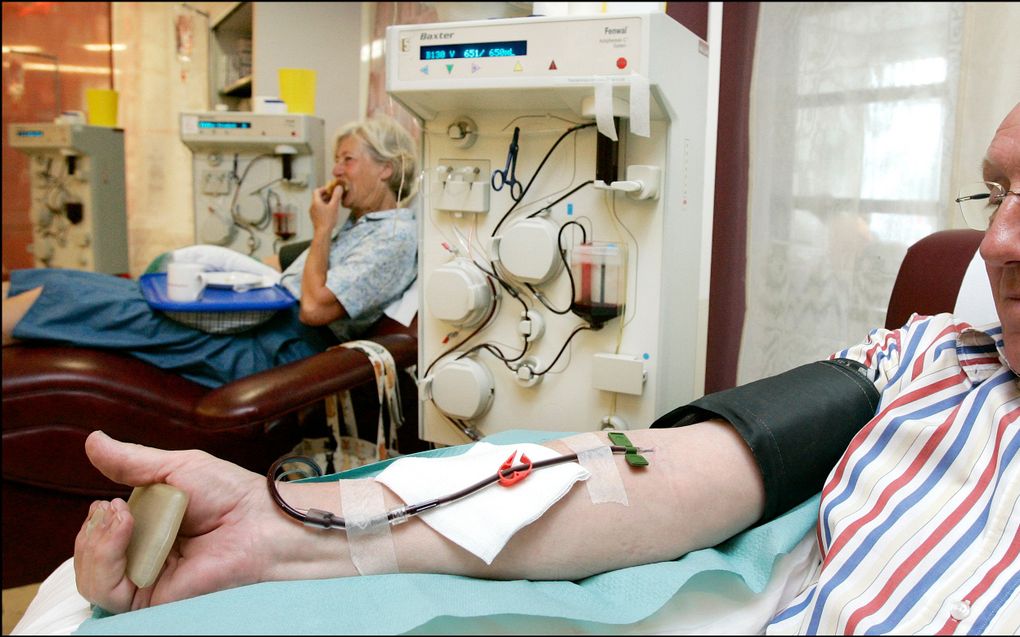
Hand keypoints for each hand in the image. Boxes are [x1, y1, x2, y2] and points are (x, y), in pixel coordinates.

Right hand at [73, 431, 284, 612]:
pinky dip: (105, 556)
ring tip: (119, 515)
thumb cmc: (230, 494)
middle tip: (113, 507)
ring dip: (94, 541)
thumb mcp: (175, 469)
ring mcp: (146, 580)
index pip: (100, 536)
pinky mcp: (152, 599)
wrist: (259, 520)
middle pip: (89, 557)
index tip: (108, 501)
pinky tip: (124, 528)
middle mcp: (144, 558)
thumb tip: (93, 441)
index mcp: (148, 530)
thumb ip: (132, 462)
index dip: (95, 521)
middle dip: (91, 530)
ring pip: (90, 577)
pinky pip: (108, 590)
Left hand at [309, 181, 343, 235]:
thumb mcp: (334, 206)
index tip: (330, 190)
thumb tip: (339, 187)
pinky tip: (330, 211)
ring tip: (333, 203)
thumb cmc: (328, 220)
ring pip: (318, 203)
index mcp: (316, 202)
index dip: (324, 188)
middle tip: (334, 196)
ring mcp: (313, 212)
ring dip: (325, 201)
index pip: (317, 190)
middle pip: (318, 197)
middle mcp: (312, 206)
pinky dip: (324, 207)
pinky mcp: (315, 217)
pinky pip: (318, 209)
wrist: (323, 232)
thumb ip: (336, 196)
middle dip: (326, 195)